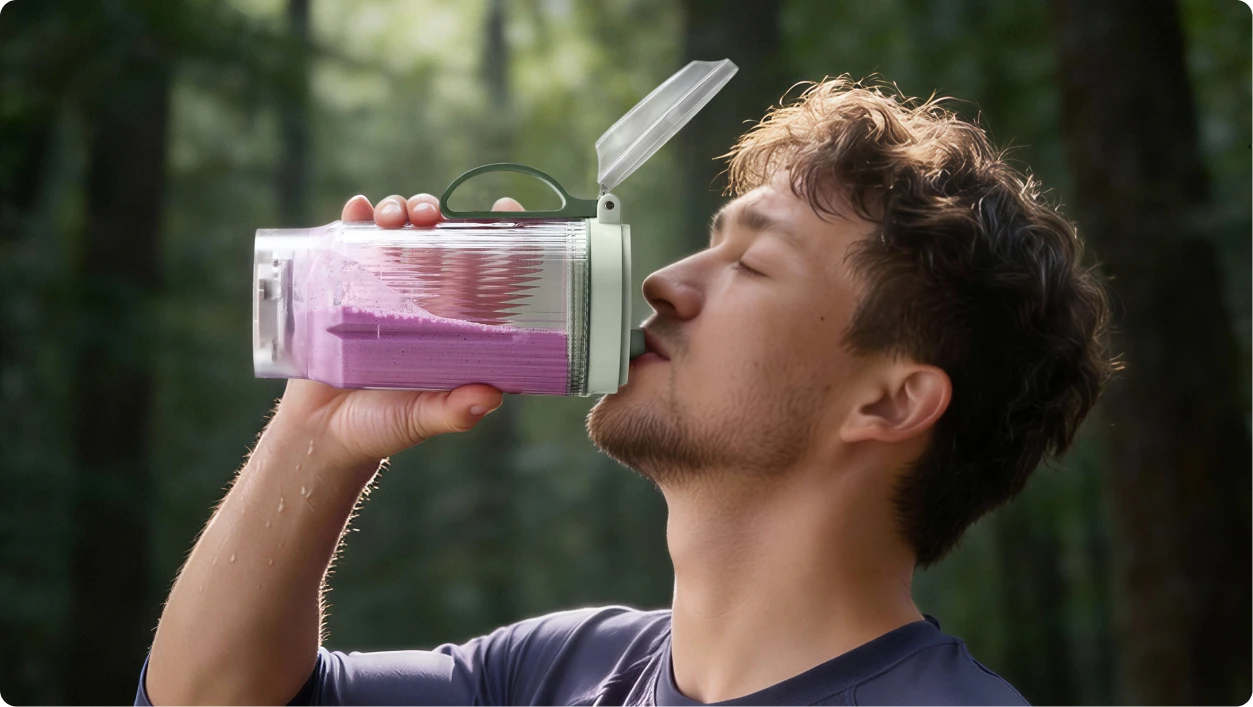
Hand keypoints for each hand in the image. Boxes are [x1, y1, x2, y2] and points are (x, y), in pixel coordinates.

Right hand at [273, 192, 524, 467]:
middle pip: (438, 241)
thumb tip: (490, 398)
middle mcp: (422, 299)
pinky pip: (349, 243)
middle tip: (433, 215)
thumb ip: (453, 411)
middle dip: (439, 215)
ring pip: (398, 234)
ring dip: (400, 211)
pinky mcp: (341, 286)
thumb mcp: (422, 418)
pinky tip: (358, 208)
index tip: (506, 207)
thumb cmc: (382, 425)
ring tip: (394, 217)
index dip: (500, 237)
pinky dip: (354, 218)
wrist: (320, 433)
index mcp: (452, 324)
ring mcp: (381, 288)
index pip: (484, 273)